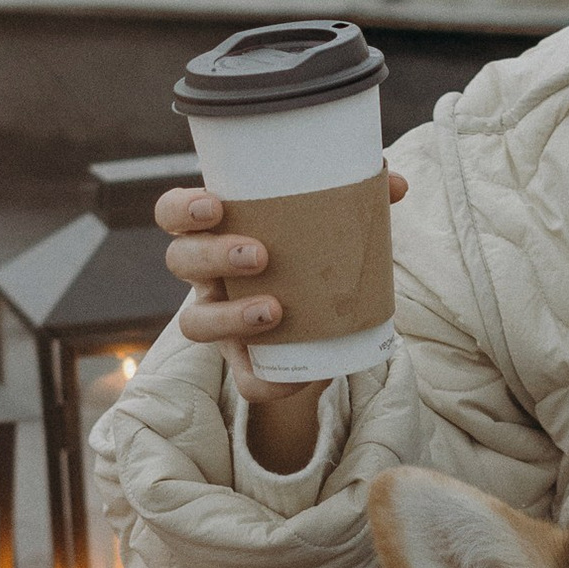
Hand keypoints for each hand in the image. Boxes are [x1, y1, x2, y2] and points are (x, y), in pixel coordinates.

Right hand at [156, 177, 409, 470]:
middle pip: (181, 261)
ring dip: (230, 316)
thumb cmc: (311, 254)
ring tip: (273, 310)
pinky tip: (298, 376)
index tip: (215, 205)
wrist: (323, 324)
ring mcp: (219, 320)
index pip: (174, 214)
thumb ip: (357, 199)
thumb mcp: (329, 223)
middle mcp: (207, 276)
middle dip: (214, 255)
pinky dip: (269, 383)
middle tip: (259, 255)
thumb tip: (394, 184)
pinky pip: (244, 381)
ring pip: (195, 323)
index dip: (183, 210)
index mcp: (217, 232)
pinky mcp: (244, 363)